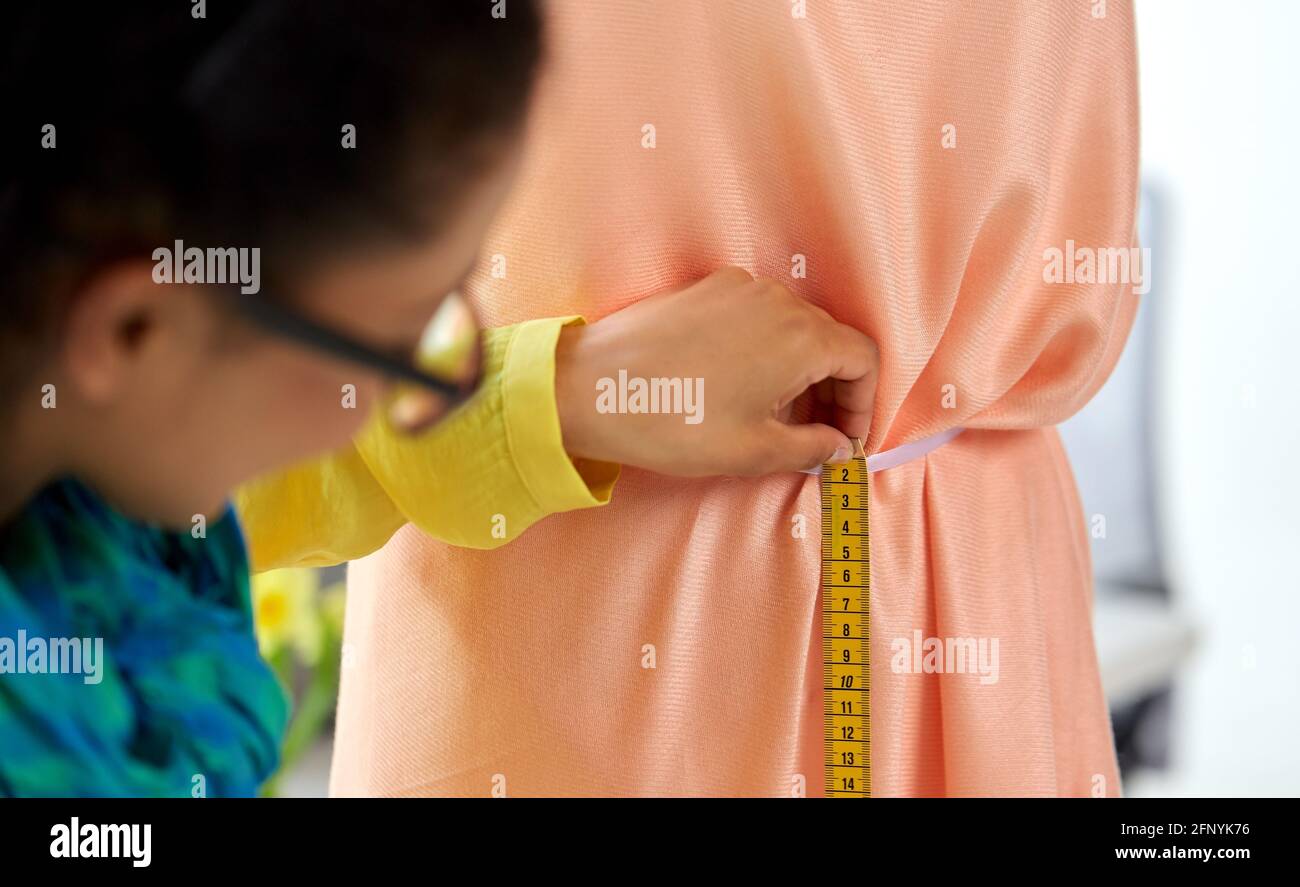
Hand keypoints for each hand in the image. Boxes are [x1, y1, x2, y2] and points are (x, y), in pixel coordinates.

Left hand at [554, 266, 878, 475]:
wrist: (592, 386)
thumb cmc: (674, 421)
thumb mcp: (752, 450)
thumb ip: (810, 448)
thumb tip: (836, 448)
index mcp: (801, 337)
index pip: (863, 358)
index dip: (864, 403)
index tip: (846, 439)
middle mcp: (777, 301)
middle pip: (830, 340)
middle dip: (832, 390)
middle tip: (816, 436)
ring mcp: (738, 289)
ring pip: (792, 326)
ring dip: (798, 370)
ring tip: (774, 416)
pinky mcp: (705, 289)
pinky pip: (755, 316)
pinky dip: (764, 349)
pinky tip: (738, 386)